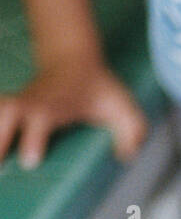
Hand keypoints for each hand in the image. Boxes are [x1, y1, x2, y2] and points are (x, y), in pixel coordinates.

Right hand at [0, 55, 147, 166]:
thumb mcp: (122, 106)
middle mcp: (33, 102)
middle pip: (7, 113)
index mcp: (57, 104)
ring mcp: (19, 102)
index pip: (42, 118)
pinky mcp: (11, 106)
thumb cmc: (99, 88)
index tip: (29, 162)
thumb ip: (131, 130)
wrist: (72, 57)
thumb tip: (128, 155)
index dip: (33, 138)